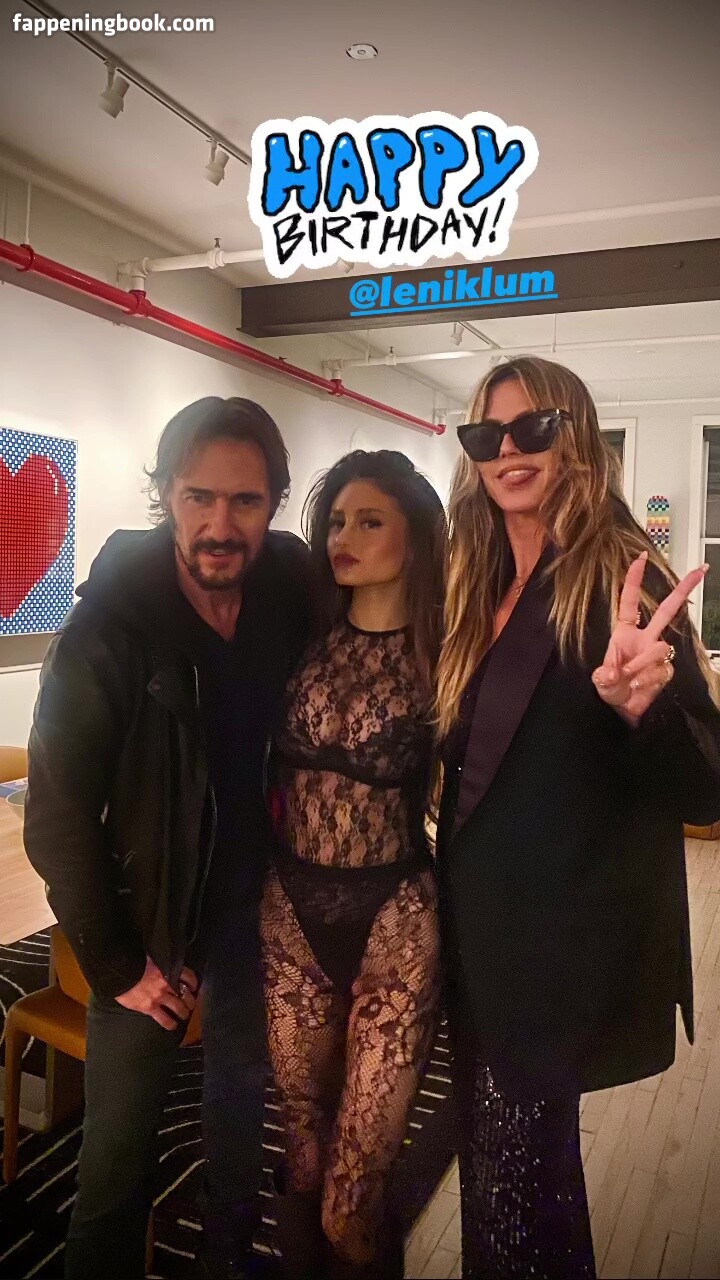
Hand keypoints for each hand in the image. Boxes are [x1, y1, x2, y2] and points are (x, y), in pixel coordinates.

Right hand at [115, 958, 197, 1029]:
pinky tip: (173, 1025)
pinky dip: (170, 1023)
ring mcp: (160, 996)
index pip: (188, 976)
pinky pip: (164, 1018)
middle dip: (190, 1000)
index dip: (193, 982)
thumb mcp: (150, 958)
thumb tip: (160, 964)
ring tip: (184, 1015)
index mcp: (169, 969)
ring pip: (179, 1007)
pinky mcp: (150, 1007)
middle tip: (191, 1004)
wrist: (119, 972)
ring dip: (184, 1012)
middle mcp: (168, 983)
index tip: (193, 986)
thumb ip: (159, 963)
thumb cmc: (132, 962)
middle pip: (186, 994)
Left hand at [591, 551, 707, 725]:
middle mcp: (644, 638)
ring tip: (631, 678)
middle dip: (683, 589)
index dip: (633, 580)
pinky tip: (641, 686)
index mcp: (625, 633)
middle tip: (701, 569)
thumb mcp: (601, 682)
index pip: (629, 602)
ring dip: (644, 665)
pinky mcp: (667, 668)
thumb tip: (612, 672)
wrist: (624, 711)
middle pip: (667, 610)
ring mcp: (658, 653)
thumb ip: (605, 676)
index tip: (640, 558)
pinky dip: (650, 679)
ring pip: (661, 647)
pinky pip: (664, 668)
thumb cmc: (612, 690)